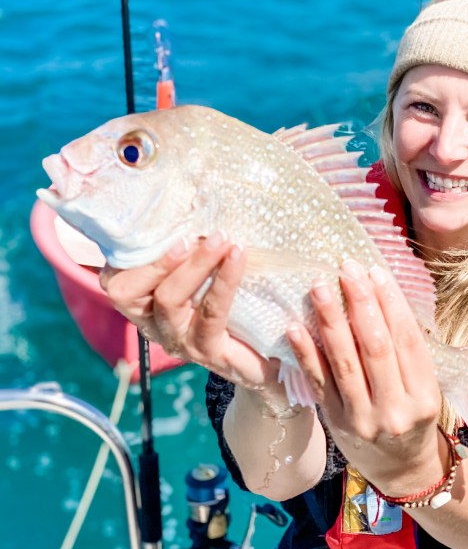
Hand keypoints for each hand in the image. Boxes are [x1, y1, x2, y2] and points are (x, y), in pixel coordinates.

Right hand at [99, 232, 278, 392]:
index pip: (115, 279)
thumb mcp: (209, 271)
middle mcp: (152, 323)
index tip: (154, 224)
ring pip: (169, 301)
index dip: (125, 253)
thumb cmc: (234, 303)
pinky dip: (224, 282)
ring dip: (195, 266)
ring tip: (222, 240)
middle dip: (160, 257)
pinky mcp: (208, 352)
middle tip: (196, 232)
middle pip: (129, 291)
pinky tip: (238, 258)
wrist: (271, 354)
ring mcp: (178, 340)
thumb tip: (199, 194)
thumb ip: (195, 244)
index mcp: (143, 302)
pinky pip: (211, 315)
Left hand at [287, 259, 446, 494]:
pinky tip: (295, 327)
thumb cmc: (413, 418)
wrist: (401, 470)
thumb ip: (407, 352)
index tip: (375, 271)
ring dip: (331, 321)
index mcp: (424, 396)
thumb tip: (382, 296)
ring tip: (319, 287)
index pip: (406, 340)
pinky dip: (306, 353)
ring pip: (345, 362)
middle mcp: (394, 409)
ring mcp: (362, 418)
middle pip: (376, 347)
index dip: (391, 303)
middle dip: (360, 304)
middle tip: (346, 270)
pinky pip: (319, 382)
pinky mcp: (335, 422)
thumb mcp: (423, 388)